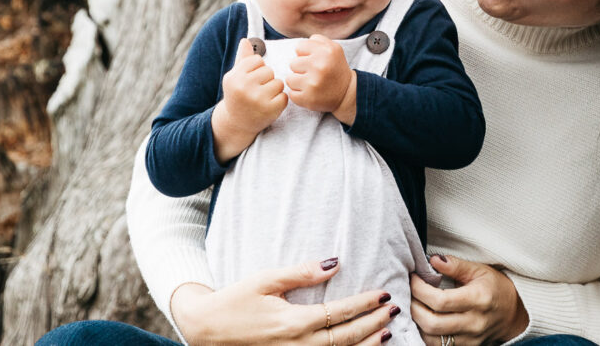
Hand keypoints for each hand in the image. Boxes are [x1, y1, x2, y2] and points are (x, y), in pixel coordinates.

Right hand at [170, 258, 399, 344]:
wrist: (205, 329)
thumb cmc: (235, 300)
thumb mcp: (266, 279)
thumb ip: (302, 273)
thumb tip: (335, 263)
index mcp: (292, 322)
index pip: (339, 313)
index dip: (364, 304)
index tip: (384, 293)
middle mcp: (297, 345)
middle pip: (345, 337)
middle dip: (373, 323)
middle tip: (394, 309)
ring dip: (366, 345)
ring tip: (387, 332)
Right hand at [213, 38, 287, 161]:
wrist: (237, 122)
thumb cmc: (238, 94)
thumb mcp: (236, 76)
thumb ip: (243, 58)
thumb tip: (246, 40)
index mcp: (234, 77)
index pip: (257, 60)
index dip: (258, 68)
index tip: (252, 79)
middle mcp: (244, 88)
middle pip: (269, 71)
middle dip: (267, 79)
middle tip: (258, 89)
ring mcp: (257, 100)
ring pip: (279, 83)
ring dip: (275, 89)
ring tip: (264, 97)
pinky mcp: (270, 110)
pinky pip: (284, 96)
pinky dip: (280, 100)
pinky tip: (270, 105)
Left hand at [288, 34, 356, 124]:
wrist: (347, 94)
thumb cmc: (336, 69)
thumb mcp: (334, 49)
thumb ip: (317, 40)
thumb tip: (299, 46)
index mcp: (326, 52)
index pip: (299, 47)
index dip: (304, 54)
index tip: (313, 60)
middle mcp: (320, 66)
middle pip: (293, 63)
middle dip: (301, 68)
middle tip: (313, 73)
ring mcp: (313, 84)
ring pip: (289, 79)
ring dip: (297, 82)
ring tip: (310, 83)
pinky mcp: (308, 99)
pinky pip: (291, 94)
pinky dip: (298, 94)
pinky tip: (309, 93)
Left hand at [411, 255, 528, 345]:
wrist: (514, 313)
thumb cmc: (496, 287)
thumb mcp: (479, 270)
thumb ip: (455, 265)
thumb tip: (433, 259)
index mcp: (478, 300)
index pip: (441, 301)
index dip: (420, 290)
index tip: (413, 278)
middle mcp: (474, 323)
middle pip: (432, 323)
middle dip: (413, 308)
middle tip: (407, 293)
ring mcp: (471, 339)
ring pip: (433, 339)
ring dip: (416, 324)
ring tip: (412, 306)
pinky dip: (426, 335)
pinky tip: (421, 321)